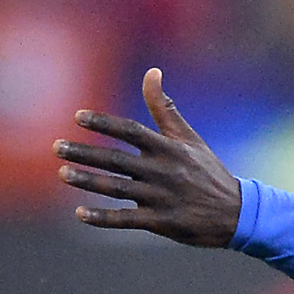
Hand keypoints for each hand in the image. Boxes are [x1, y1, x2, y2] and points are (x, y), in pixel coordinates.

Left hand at [57, 69, 241, 247]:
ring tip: (62, 173)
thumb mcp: (188, 137)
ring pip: (117, 188)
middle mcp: (162, 171)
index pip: (130, 131)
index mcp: (168, 148)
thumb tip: (151, 71)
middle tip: (57, 147)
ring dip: (88, 181)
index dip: (104, 124)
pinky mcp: (161, 222)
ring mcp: (161, 197)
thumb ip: (164, 107)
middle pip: (117, 159)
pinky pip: (126, 220)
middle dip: (85, 152)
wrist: (236, 213)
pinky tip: (80, 213)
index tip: (77, 118)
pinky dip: (103, 218)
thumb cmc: (207, 171)